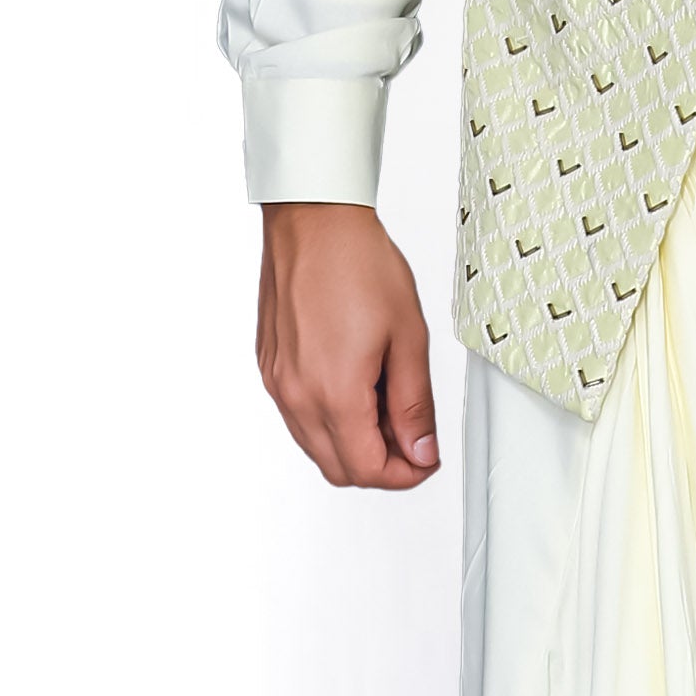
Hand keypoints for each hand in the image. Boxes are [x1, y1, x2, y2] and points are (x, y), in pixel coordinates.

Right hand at [256, 202, 440, 489]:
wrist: (313, 220)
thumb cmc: (357, 263)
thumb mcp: (408, 336)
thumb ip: (414, 404)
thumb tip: (421, 450)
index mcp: (333, 393)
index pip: (367, 470)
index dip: (405, 474)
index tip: (427, 458)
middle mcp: (295, 395)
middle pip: (338, 469)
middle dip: (381, 465)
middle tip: (413, 437)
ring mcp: (277, 382)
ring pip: (315, 446)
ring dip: (353, 443)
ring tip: (386, 404)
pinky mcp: (268, 367)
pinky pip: (297, 416)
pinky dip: (327, 419)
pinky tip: (356, 386)